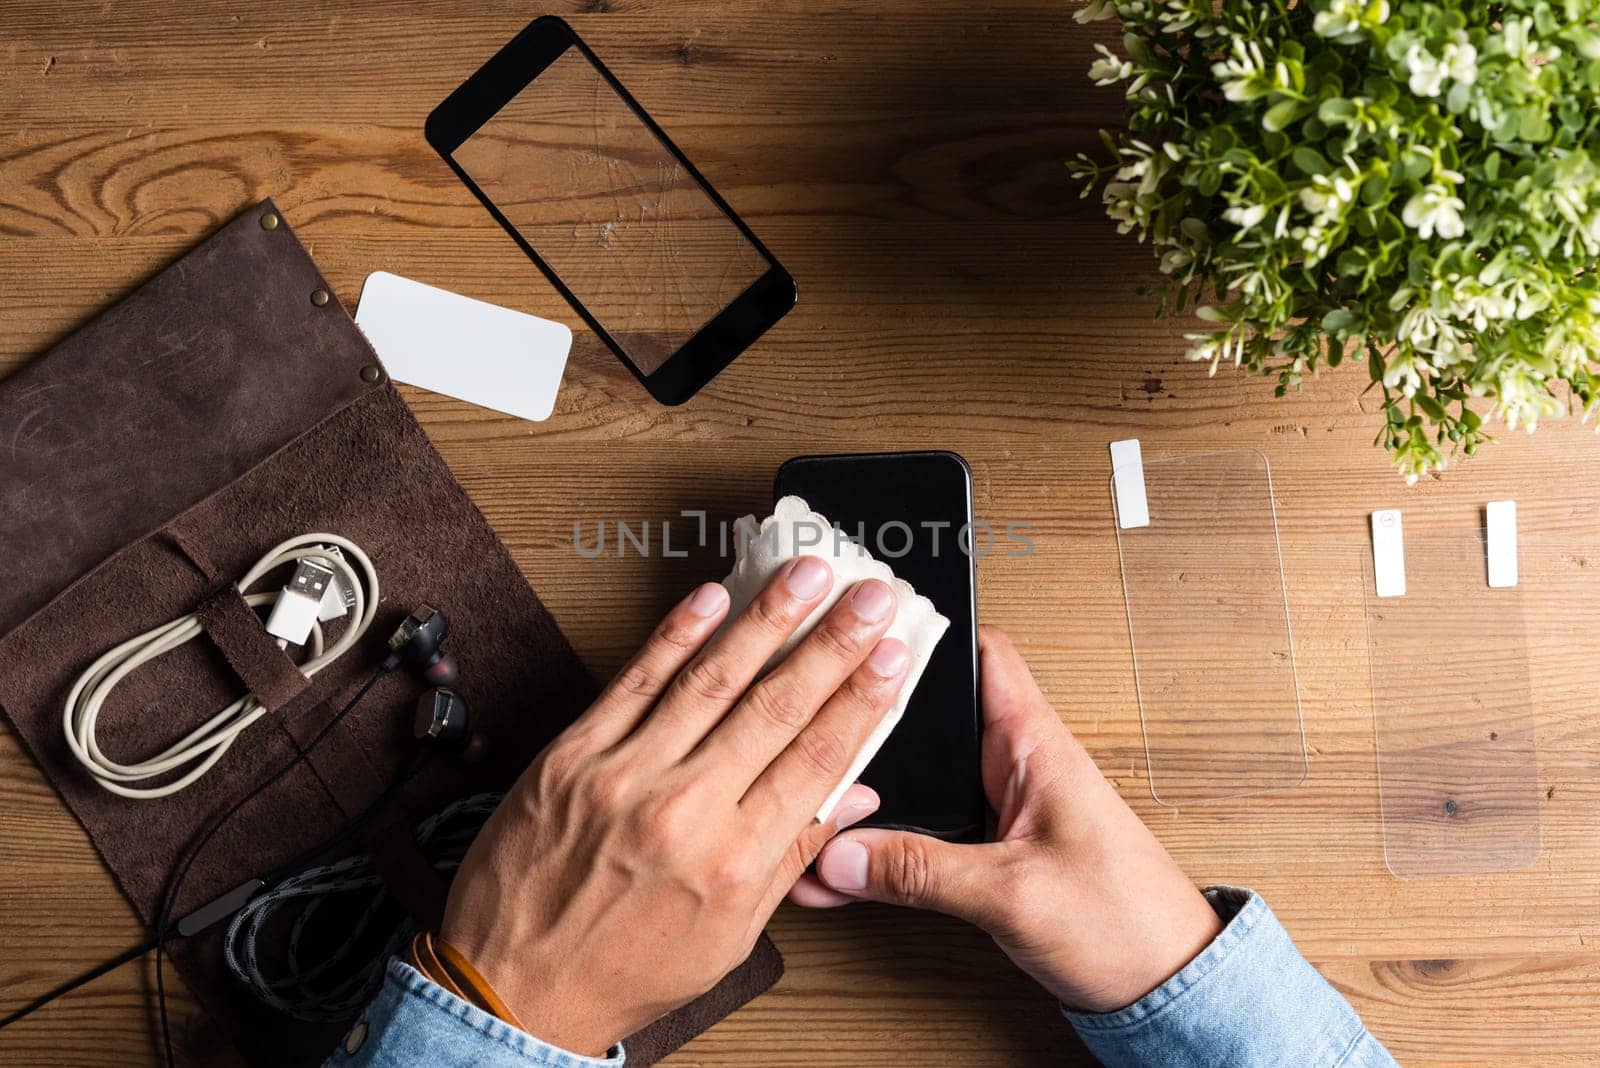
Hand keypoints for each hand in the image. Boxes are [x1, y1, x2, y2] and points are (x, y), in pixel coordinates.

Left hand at [441, 558, 909, 1055]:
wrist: (513, 986)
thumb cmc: (621, 968)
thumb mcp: (730, 934)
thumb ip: (793, 855)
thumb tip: (854, 799)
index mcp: (732, 860)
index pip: (816, 758)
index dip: (862, 700)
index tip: (893, 657)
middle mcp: (682, 811)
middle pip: (775, 707)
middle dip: (832, 643)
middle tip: (869, 596)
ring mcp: (623, 775)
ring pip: (711, 679)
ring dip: (766, 619)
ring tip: (806, 576)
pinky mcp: (573, 755)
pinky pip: (634, 681)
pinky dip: (676, 634)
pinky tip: (712, 597)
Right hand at [794, 625, 1221, 1013]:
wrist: (1165, 985)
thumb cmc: (1127, 923)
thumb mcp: (1012, 895)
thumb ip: (922, 871)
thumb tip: (842, 854)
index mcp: (1033, 742)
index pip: (979, 650)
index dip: (924, 628)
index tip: (863, 627)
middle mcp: (1013, 762)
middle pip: (929, 711)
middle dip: (869, 712)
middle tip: (806, 712)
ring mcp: (998, 803)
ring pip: (918, 773)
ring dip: (869, 786)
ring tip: (808, 789)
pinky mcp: (990, 846)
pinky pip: (922, 827)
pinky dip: (881, 842)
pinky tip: (841, 863)